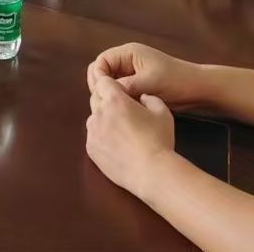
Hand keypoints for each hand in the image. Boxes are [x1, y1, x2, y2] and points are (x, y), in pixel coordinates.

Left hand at [85, 62, 176, 199]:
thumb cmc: (159, 140)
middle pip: (96, 97)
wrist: (152, 172)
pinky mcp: (90, 149)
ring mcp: (92, 132)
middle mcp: (99, 113)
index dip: (113, 86)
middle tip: (124, 112)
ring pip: (93, 117)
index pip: (104, 81)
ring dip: (103, 118)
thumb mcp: (162, 111)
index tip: (124, 94)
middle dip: (107, 100)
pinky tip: (117, 145)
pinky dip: (101, 136)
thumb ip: (150, 98)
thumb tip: (141, 98)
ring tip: (121, 131)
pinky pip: (93, 136)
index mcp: (114, 100)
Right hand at [89, 42, 205, 109]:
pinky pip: (121, 92)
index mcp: (128, 53)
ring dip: (112, 95)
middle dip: (103, 86)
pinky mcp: (138, 86)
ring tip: (113, 109)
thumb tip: (107, 93)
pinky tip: (122, 111)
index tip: (102, 94)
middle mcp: (127, 61)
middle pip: (104, 72)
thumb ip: (127, 85)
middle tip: (105, 104)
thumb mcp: (149, 82)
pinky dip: (120, 100)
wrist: (198, 89)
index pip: (101, 61)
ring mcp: (132, 74)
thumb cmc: (175, 81)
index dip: (98, 77)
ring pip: (112, 84)